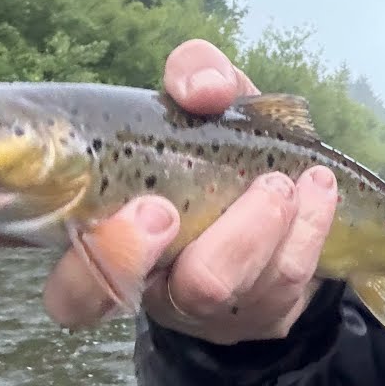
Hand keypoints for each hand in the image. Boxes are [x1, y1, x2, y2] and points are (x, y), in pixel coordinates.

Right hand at [41, 38, 339, 343]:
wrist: (285, 192)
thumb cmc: (221, 142)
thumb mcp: (202, 99)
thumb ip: (194, 73)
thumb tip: (203, 90)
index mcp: (102, 237)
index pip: (66, 291)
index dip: (94, 266)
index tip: (153, 210)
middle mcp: (143, 285)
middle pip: (130, 296)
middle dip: (157, 240)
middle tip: (222, 195)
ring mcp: (203, 308)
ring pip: (213, 285)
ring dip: (254, 225)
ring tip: (283, 182)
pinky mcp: (260, 312)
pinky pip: (282, 280)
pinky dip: (305, 226)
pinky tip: (317, 190)